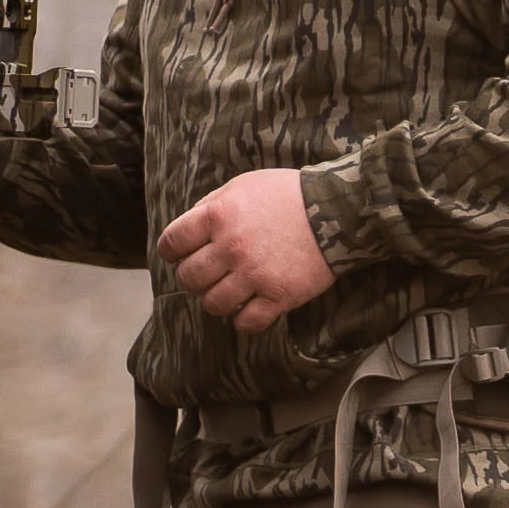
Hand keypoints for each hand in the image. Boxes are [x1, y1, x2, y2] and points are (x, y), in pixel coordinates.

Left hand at [158, 165, 332, 332]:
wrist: (337, 210)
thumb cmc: (289, 194)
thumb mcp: (244, 185)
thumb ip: (212, 204)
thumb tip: (189, 228)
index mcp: (219, 215)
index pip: (172, 242)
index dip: (171, 252)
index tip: (179, 255)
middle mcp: (232, 247)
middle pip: (189, 278)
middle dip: (193, 278)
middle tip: (209, 273)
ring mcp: (255, 274)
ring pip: (213, 304)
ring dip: (217, 300)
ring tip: (231, 291)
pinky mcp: (279, 295)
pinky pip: (246, 322)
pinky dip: (244, 319)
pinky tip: (251, 307)